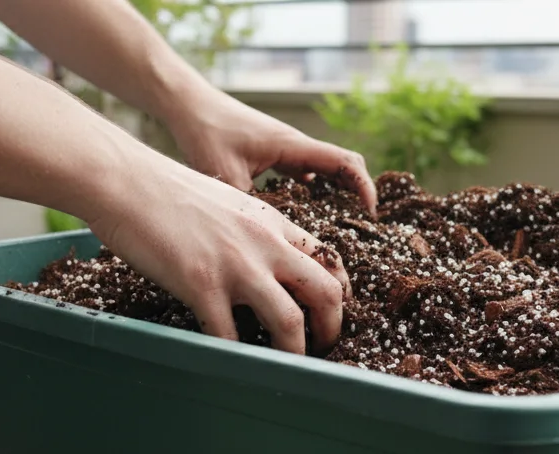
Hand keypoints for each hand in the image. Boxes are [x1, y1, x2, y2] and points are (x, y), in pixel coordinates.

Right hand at [87, 146, 348, 354]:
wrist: (126, 180)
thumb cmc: (167, 192)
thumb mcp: (228, 203)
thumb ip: (251, 232)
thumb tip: (260, 264)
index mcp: (273, 222)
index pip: (329, 259)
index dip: (339, 294)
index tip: (332, 314)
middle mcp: (265, 243)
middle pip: (325, 292)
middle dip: (331, 329)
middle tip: (321, 348)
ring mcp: (236, 264)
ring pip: (290, 321)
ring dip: (294, 353)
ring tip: (288, 366)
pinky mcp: (202, 283)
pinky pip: (229, 335)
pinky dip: (235, 357)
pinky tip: (233, 364)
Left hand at [167, 90, 377, 214]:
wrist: (188, 107)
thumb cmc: (206, 134)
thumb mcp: (226, 177)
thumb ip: (251, 209)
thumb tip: (268, 241)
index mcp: (293, 146)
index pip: (345, 163)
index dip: (364, 188)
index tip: (370, 215)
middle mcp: (296, 145)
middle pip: (344, 165)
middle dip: (357, 192)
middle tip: (359, 225)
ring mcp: (286, 147)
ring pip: (326, 168)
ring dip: (338, 191)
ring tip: (339, 224)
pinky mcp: (274, 152)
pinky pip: (305, 170)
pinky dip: (315, 188)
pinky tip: (306, 211)